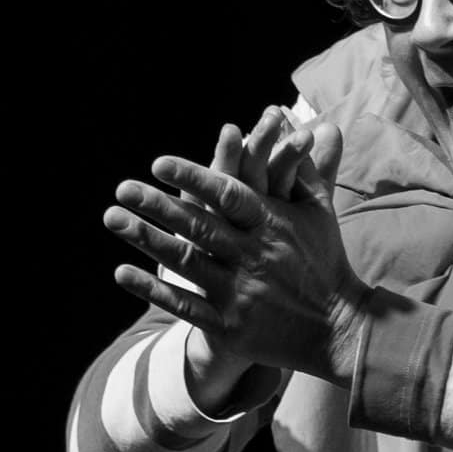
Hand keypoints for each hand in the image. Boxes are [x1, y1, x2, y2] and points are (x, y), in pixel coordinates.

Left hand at [101, 107, 370, 387]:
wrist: (339, 330)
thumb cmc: (325, 261)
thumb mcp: (320, 211)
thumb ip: (303, 167)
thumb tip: (300, 121)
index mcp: (273, 224)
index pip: (228, 195)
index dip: (193, 178)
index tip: (159, 163)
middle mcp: (254, 256)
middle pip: (199, 226)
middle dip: (158, 206)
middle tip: (122, 187)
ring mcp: (240, 294)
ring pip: (186, 263)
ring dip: (146, 240)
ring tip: (113, 219)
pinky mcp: (231, 327)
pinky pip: (185, 306)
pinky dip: (154, 289)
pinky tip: (121, 272)